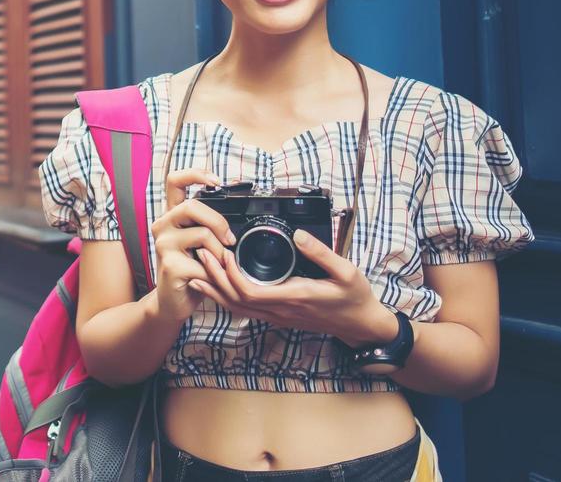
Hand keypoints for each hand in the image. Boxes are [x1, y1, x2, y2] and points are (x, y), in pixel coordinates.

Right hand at [149, 168, 233, 322]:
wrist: (173, 303)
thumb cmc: (191, 270)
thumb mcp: (200, 243)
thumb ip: (209, 225)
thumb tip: (236, 212)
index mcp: (172, 216)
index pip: (175, 181)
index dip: (195, 174)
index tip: (216, 182)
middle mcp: (163, 225)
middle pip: (193, 206)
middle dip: (219, 222)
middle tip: (229, 240)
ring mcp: (163, 245)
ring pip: (203, 234)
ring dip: (220, 252)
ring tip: (220, 265)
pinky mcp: (170, 266)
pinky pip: (205, 262)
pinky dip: (216, 273)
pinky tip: (212, 279)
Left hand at [188, 228, 396, 344]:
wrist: (362, 324)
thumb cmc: (355, 298)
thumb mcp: (346, 271)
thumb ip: (321, 253)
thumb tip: (299, 235)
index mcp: (294, 296)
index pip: (251, 292)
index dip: (230, 276)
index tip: (223, 254)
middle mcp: (281, 310)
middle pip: (236, 301)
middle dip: (215, 279)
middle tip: (201, 254)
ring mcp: (279, 316)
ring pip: (238, 309)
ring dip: (216, 290)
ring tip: (198, 271)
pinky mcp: (279, 316)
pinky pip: (247, 310)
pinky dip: (228, 298)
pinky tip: (219, 287)